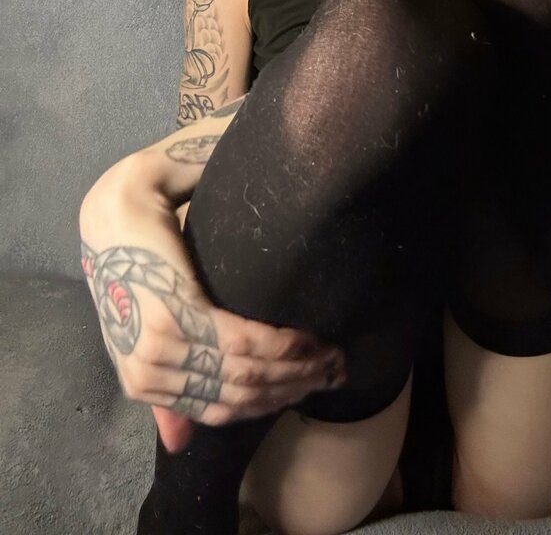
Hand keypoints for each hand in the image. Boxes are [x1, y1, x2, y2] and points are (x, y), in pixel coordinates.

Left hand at [81, 240, 346, 452]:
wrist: (116, 208)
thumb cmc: (136, 258)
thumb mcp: (147, 329)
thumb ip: (165, 384)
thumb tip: (179, 441)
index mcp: (142, 382)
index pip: (219, 412)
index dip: (271, 403)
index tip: (313, 388)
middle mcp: (149, 374)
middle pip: (238, 396)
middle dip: (294, 386)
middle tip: (336, 371)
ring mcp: (161, 347)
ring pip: (245, 373)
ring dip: (297, 366)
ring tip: (331, 354)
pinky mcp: (177, 314)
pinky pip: (242, 341)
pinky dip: (282, 343)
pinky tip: (307, 337)